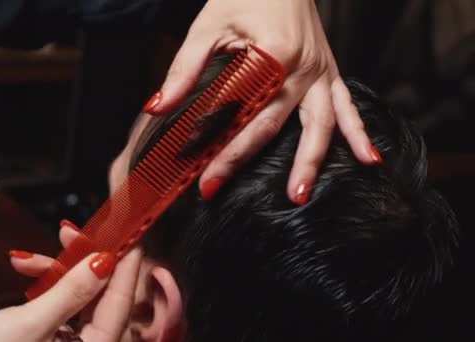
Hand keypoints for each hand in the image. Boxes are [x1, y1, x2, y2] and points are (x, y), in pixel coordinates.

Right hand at [0, 223, 141, 341]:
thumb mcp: (29, 325)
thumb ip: (70, 293)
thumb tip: (103, 262)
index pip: (120, 302)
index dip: (125, 264)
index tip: (129, 232)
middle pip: (102, 298)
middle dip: (84, 262)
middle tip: (71, 234)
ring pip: (80, 298)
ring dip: (57, 273)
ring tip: (27, 259)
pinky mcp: (55, 341)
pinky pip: (62, 306)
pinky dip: (46, 287)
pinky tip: (23, 270)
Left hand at [144, 0, 380, 203]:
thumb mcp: (209, 25)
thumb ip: (185, 69)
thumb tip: (158, 107)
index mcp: (274, 54)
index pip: (242, 112)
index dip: (220, 145)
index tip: (201, 174)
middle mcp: (303, 67)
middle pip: (274, 125)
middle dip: (243, 159)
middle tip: (217, 189)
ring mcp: (321, 70)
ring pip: (322, 125)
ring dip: (310, 162)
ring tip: (298, 196)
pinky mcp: (329, 71)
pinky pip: (348, 106)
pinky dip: (359, 133)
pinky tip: (369, 159)